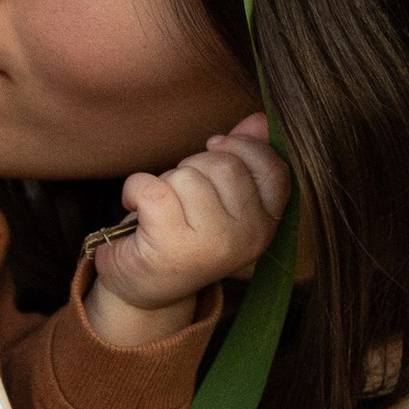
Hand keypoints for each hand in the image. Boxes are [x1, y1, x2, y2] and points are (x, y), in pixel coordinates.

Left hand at [85, 115, 289, 341]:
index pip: (273, 169)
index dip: (243, 147)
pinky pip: (152, 188)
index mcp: (266, 225)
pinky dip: (135, 189)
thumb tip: (260, 120)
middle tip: (181, 194)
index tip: (215, 149)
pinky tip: (135, 207)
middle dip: (195, 166)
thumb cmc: (184, 235)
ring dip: (166, 182)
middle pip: (225, 165)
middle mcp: (247, 238)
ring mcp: (212, 245)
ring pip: (188, 175)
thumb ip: (244, 158)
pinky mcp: (172, 246)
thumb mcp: (220, 199)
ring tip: (162, 210)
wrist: (145, 288)